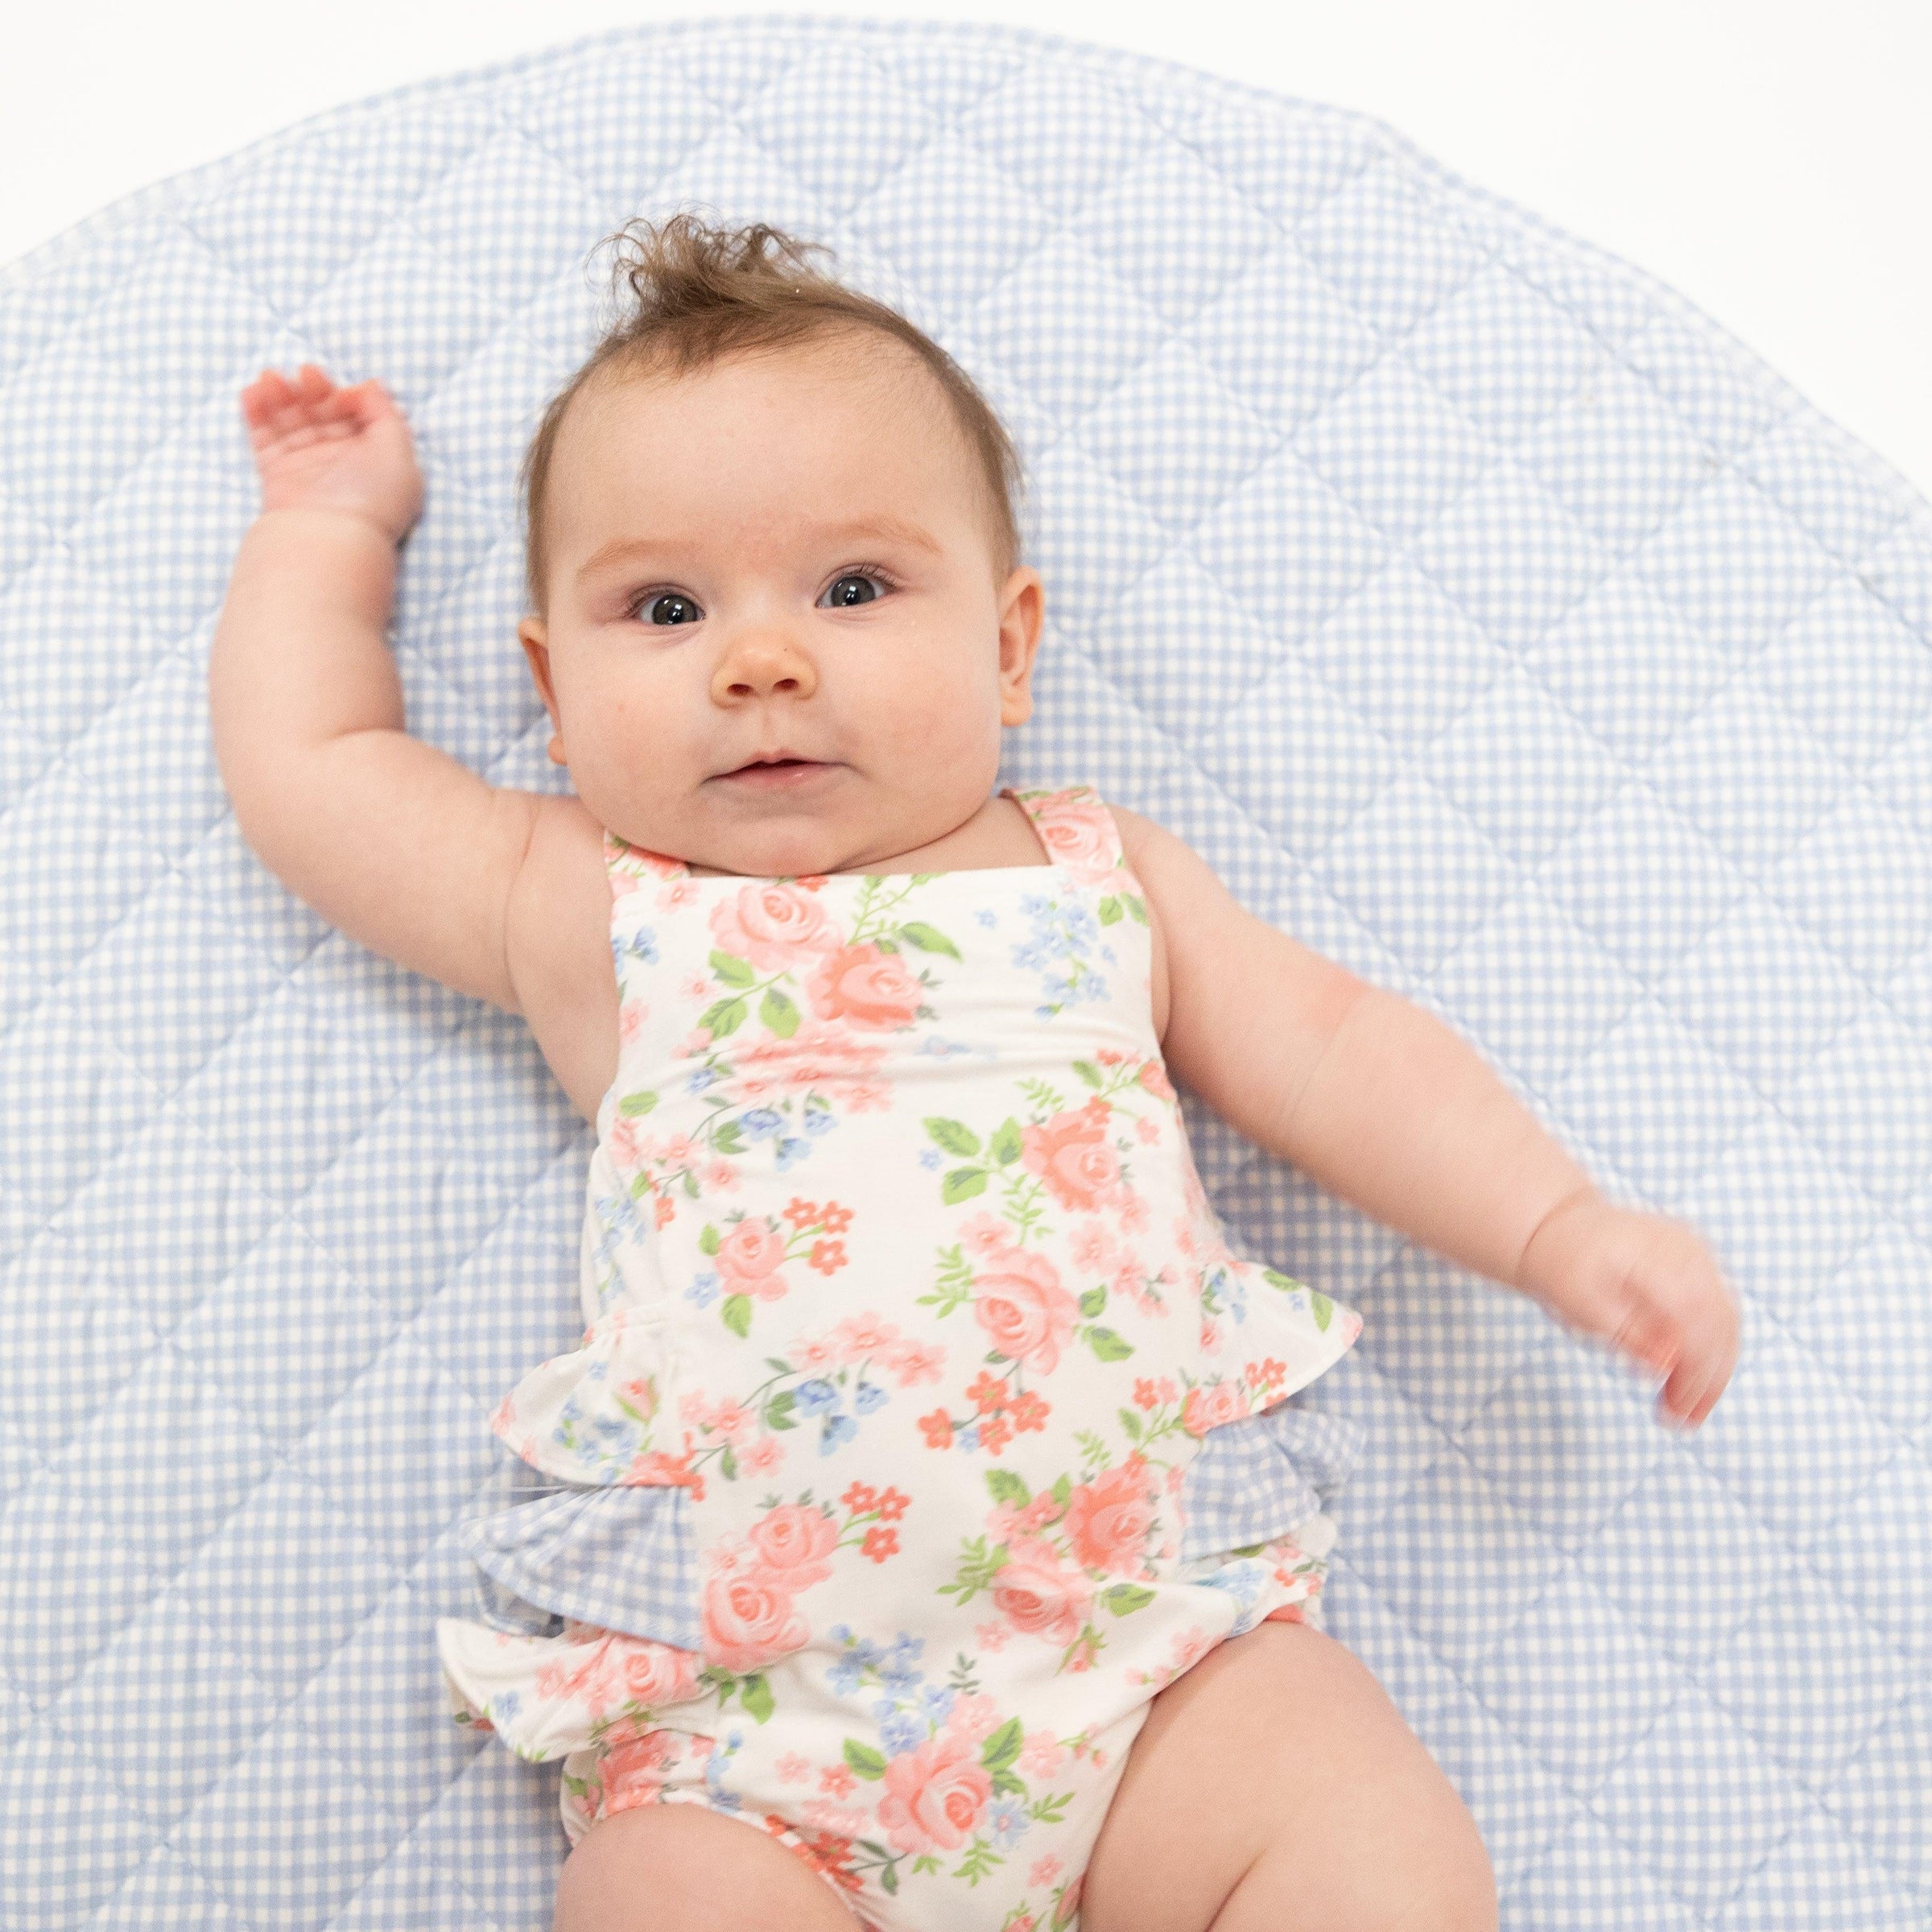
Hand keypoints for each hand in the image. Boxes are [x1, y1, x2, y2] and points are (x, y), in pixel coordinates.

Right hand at [239, 363, 422, 543]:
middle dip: (311, 389)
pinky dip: (256, 413)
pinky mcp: (276, 474)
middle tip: (304, 375)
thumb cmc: (373, 498)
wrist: (331, 537)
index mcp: (372, 455)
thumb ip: (386, 411)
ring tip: (270, 377)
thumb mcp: (398, 449)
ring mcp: (306, 467)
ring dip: (279, 394)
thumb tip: (368, 384)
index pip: (356, 413)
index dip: (347, 395)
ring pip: (289, 420)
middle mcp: (339, 461)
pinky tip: (252, 391)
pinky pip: (263, 438)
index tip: (342, 393)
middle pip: (321, 412)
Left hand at [1514, 1190, 1740, 1430]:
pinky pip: (1720, 1310)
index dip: (1696, 1373)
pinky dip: (1712, 1349)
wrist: (1558, 1227)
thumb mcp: (1582, 1304)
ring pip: (1727, 1320)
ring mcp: (1698, 1253)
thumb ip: (1626, 1333)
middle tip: (1683, 1421)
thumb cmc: (1565, 1266)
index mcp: (1657, 1256)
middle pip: (1720, 1323)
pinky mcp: (1699, 1262)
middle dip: (1708, 1380)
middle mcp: (1687, 1250)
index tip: (1680, 1412)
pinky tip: (1691, 1380)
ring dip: (1714, 1371)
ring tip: (1688, 1411)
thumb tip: (1665, 1366)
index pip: (1698, 1320)